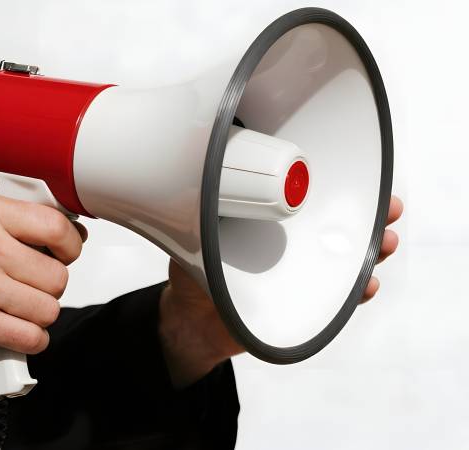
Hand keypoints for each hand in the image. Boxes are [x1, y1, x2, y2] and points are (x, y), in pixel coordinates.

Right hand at [0, 194, 84, 371]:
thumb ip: (18, 221)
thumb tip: (72, 234)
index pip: (56, 227)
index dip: (71, 245)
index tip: (67, 252)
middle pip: (57, 275)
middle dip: (50, 285)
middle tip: (31, 284)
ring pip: (49, 309)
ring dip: (39, 314)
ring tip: (19, 306)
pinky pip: (31, 337)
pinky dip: (31, 338)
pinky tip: (17, 327)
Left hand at [158, 195, 403, 387]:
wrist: (193, 322)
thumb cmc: (193, 275)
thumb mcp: (192, 240)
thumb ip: (198, 216)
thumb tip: (199, 184)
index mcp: (270, 220)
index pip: (311, 198)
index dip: (336, 186)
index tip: (363, 174)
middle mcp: (293, 243)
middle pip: (341, 225)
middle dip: (371, 213)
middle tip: (389, 206)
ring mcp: (302, 273)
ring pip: (348, 259)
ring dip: (374, 250)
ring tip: (387, 243)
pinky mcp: (305, 302)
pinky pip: (339, 299)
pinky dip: (357, 294)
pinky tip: (367, 286)